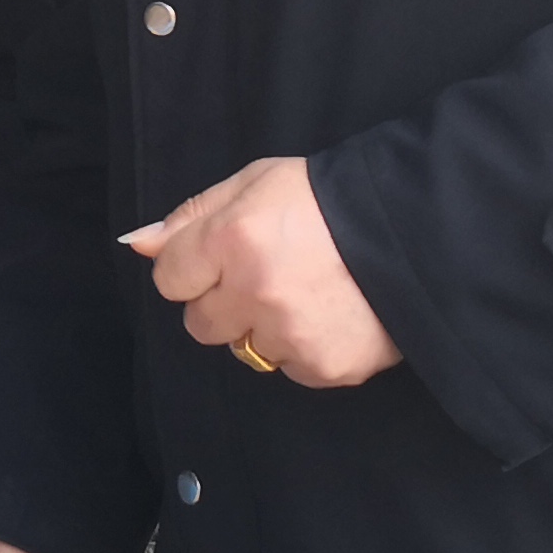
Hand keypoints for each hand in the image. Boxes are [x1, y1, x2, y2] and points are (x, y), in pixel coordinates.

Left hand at [125, 155, 400, 385]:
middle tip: (265, 277)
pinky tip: (329, 315)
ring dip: (264, 328)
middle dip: (223, 303)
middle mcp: (255, 291)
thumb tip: (138, 244)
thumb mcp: (254, 183)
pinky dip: (303, 348)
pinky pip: (289, 368)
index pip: (169, 278)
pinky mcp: (324, 366)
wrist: (413, 230)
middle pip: (200, 324)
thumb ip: (192, 216)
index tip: (221, 257)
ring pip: (244, 350)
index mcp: (232, 239)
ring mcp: (290, 334)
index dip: (194, 267)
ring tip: (305, 293)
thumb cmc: (326, 199)